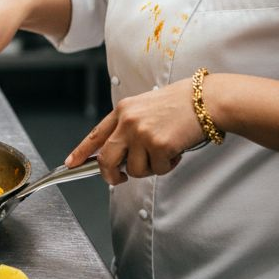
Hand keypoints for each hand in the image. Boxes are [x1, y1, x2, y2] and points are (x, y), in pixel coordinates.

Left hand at [64, 79, 204, 184]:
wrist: (206, 100)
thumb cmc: (182, 103)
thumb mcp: (147, 106)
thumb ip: (130, 126)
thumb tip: (120, 155)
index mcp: (123, 110)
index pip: (96, 134)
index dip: (82, 151)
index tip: (71, 163)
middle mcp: (128, 121)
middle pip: (106, 160)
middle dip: (111, 175)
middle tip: (120, 178)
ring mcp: (142, 134)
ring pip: (134, 170)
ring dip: (150, 167)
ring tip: (164, 151)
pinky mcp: (158, 146)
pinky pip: (157, 170)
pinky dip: (168, 165)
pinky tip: (176, 149)